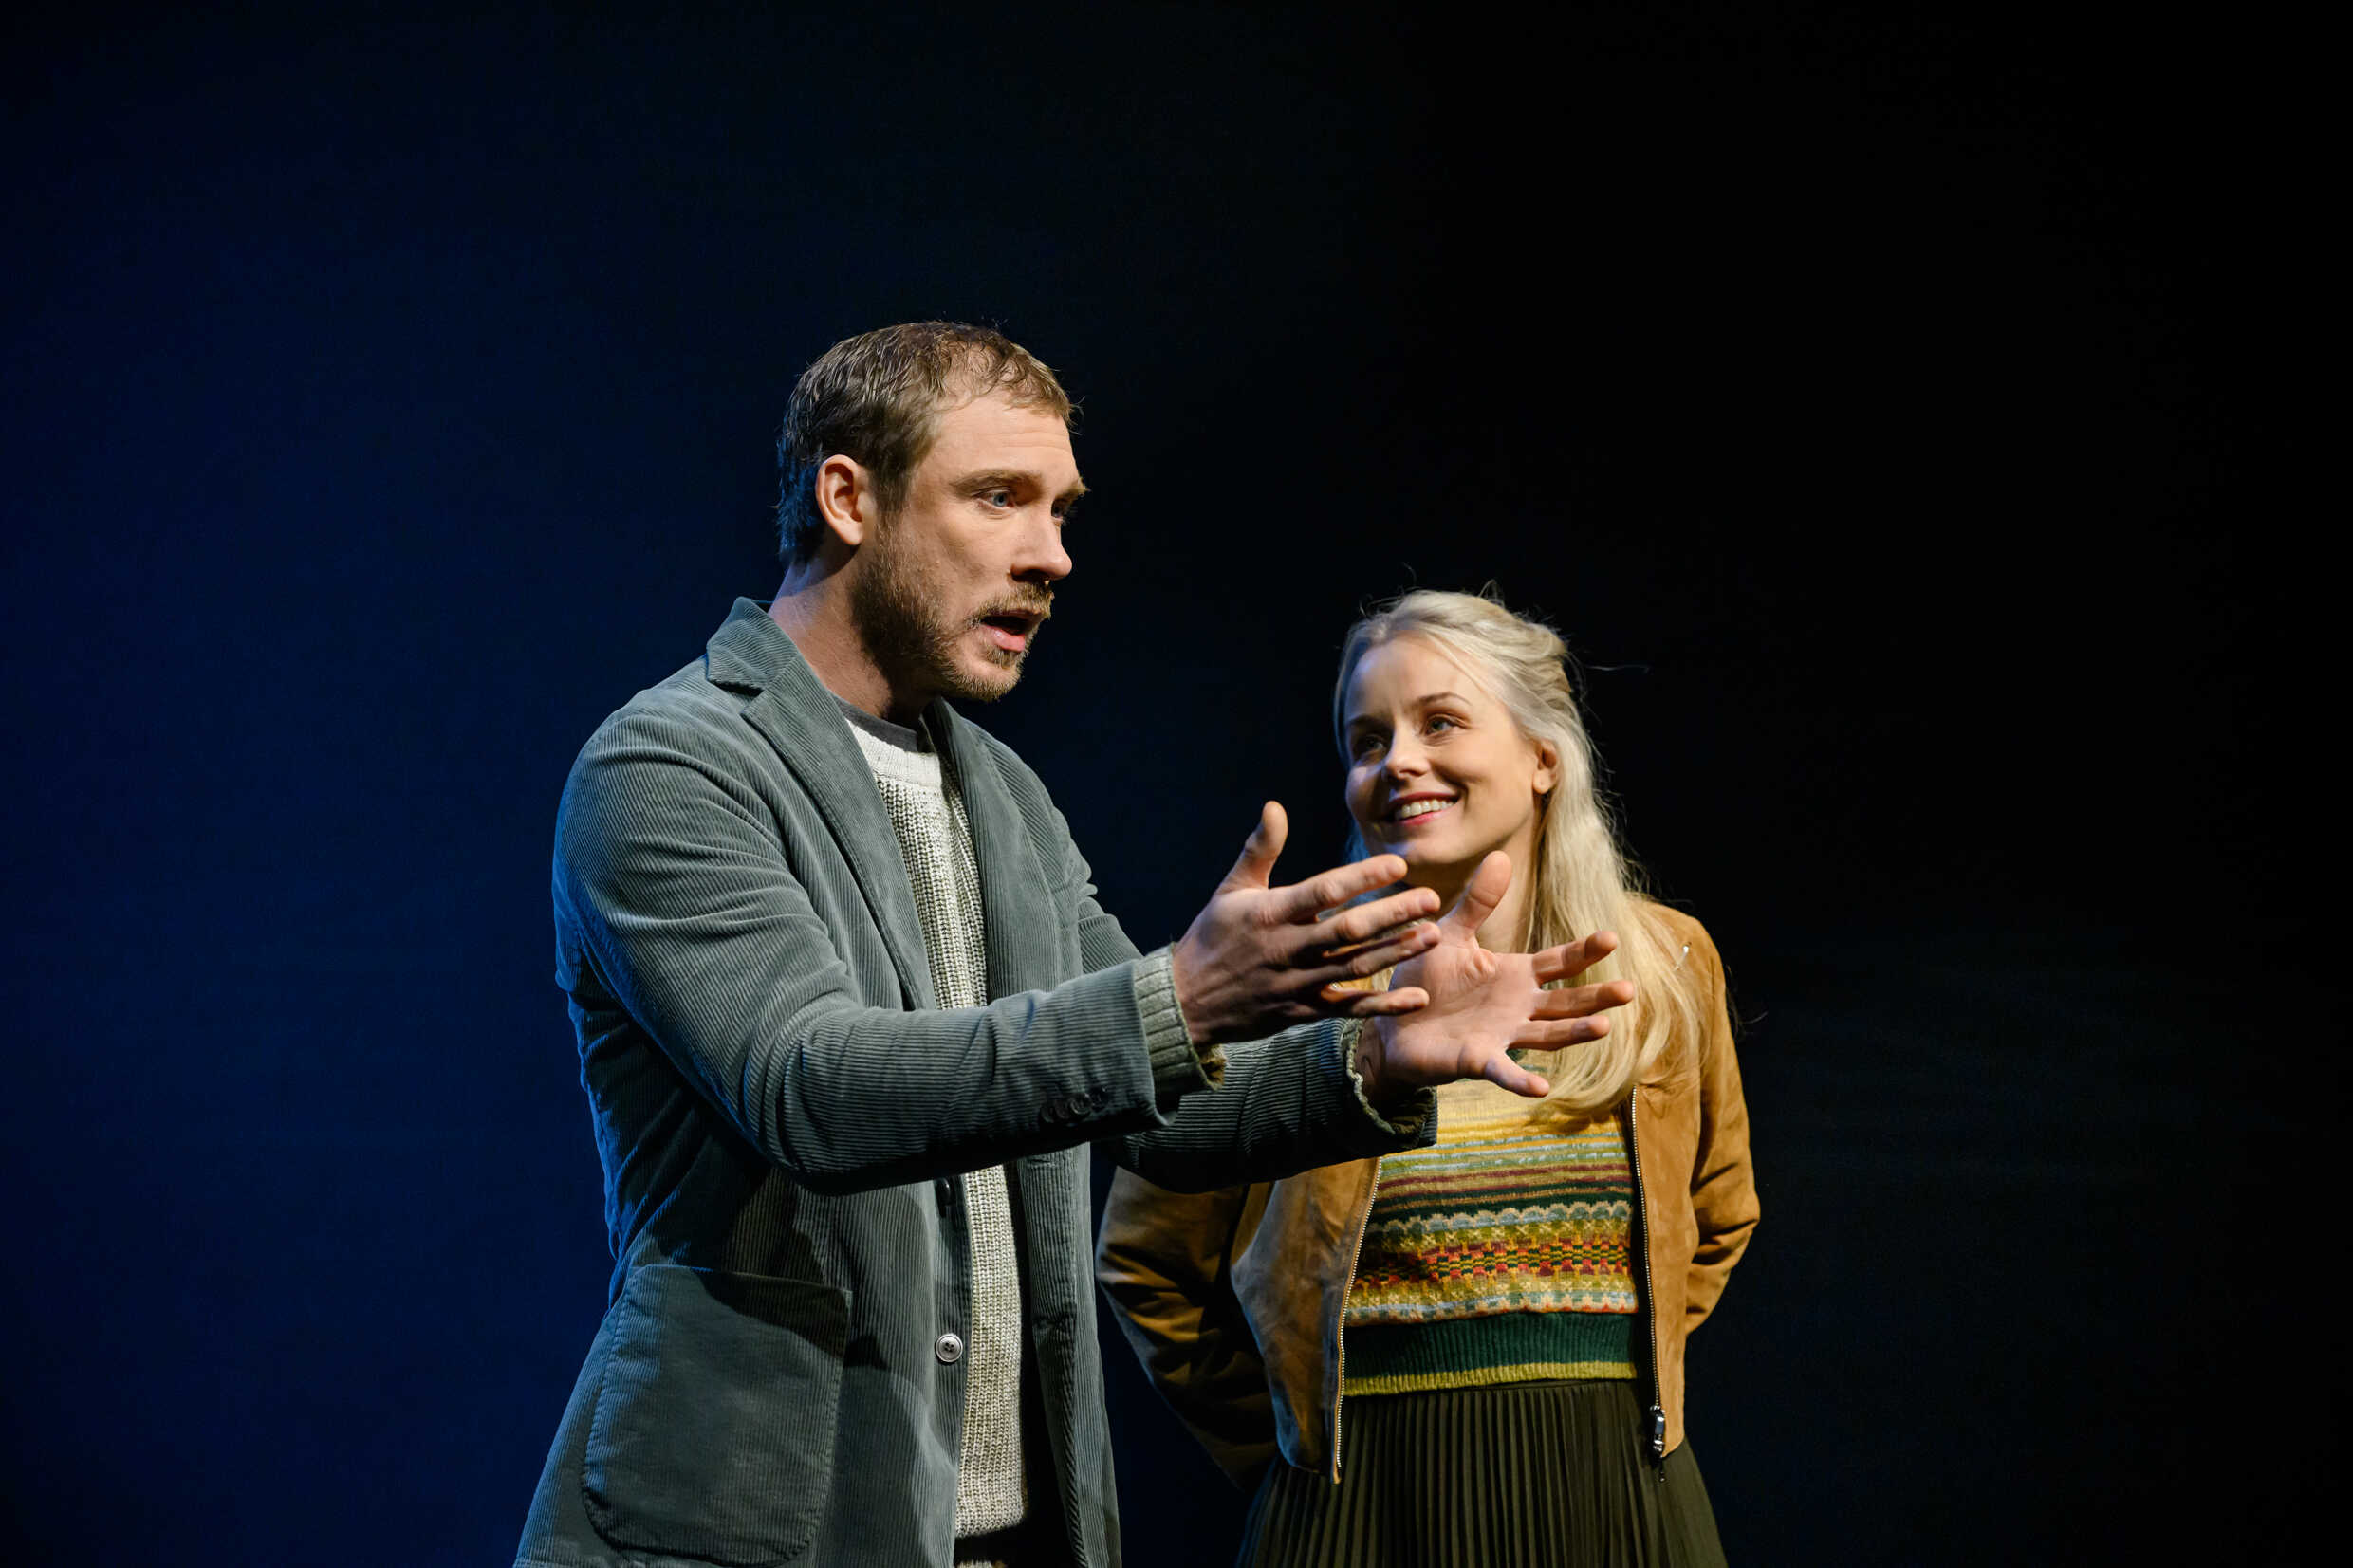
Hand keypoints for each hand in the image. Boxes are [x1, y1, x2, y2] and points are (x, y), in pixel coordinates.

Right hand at [1169, 803, 1443, 1045]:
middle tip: (1430, 899)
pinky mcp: (1304, 1011)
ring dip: (1396, 952)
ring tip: (1433, 935)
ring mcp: (1297, 983)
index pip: (1323, 892)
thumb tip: (1275, 806)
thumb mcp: (1231, 889)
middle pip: (1348, 931)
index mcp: (1270, 914)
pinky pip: (1349, 1008)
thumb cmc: (1212, 937)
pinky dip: (1384, 1006)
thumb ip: (1260, 849)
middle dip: (1392, 915)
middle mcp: (1287, 949)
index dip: (1361, 879)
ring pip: (1355, 967)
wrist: (1187, 1002)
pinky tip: (1417, 998)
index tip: (1397, 865)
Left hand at [1360, 851, 1632, 1099]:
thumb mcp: (1452, 935)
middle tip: (1628, 990)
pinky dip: (1521, 1080)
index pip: (1558, 962)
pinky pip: (1503, 1070)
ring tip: (1604, 1027)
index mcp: (1514, 975)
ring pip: (1547, 1035)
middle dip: (1596, 997)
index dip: (1584, 951)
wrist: (1391, 1024)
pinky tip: (1542, 1088)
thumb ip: (1478, 902)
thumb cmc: (1426, 980)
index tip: (1612, 937)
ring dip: (1574, 1033)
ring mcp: (1501, 1035)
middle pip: (1565, 1002)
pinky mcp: (1477, 1060)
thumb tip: (1501, 854)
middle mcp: (1517, 1007)